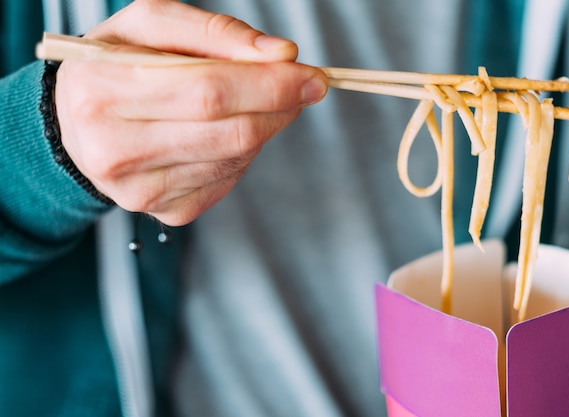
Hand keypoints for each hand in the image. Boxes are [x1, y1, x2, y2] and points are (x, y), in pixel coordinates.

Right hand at [54, 0, 327, 225]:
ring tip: (252, 101)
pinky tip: (223, 132)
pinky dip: (242, 151)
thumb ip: (214, 30)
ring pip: (237, 156)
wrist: (78, 125)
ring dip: (264, 125)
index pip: (209, 91)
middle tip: (304, 86)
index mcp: (104, 92)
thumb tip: (280, 55)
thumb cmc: (117, 66)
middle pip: (232, 131)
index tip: (312, 76)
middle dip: (281, 105)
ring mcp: (142, 192)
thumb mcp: (149, 25)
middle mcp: (116, 151)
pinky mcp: (167, 212)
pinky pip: (230, 179)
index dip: (271, 84)